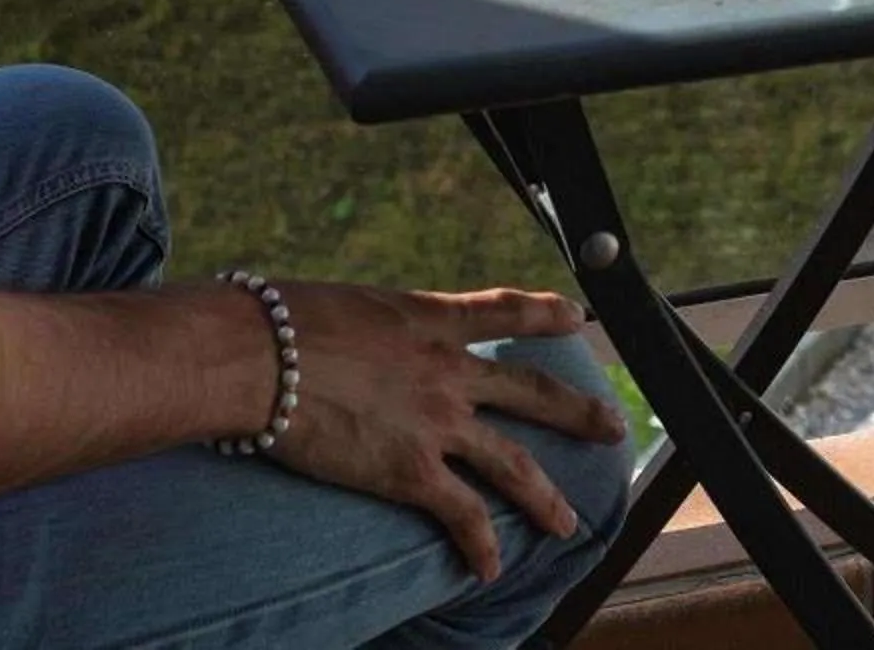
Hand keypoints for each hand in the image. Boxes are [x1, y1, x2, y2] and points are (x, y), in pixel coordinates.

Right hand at [263, 282, 623, 579]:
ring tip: (568, 521)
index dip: (543, 313)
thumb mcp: (343, 305)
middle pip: (531, 392)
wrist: (260, 355)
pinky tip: (489, 568)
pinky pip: (462, 515)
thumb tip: (349, 334)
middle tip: (613, 426)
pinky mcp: (411, 472)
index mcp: (430, 319)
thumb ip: (368, 326)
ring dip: (544, 497)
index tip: (576, 315)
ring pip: (512, 465)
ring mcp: (436, 423)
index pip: (503, 310)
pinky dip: (481, 543)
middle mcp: (447, 370)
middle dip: (577, 412)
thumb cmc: (278, 321)